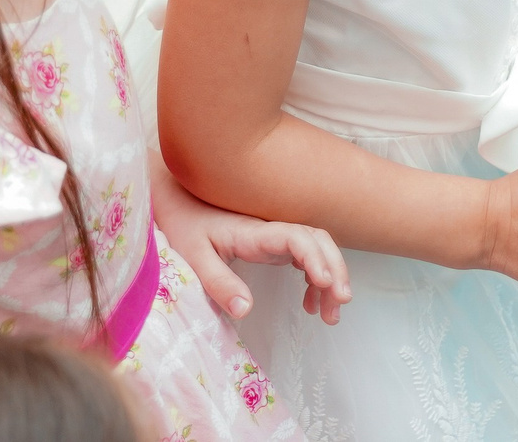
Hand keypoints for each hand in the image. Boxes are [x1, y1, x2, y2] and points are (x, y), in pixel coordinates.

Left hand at [152, 167, 351, 326]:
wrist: (177, 202)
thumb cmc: (185, 226)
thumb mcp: (193, 257)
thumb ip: (219, 282)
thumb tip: (246, 310)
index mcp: (255, 232)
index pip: (296, 238)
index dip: (316, 258)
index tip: (325, 283)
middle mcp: (272, 232)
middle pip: (318, 241)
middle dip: (336, 269)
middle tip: (340, 302)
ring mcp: (275, 239)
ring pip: (317, 250)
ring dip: (332, 278)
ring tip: (331, 316)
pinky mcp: (272, 247)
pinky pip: (306, 259)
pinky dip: (316, 281)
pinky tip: (311, 305)